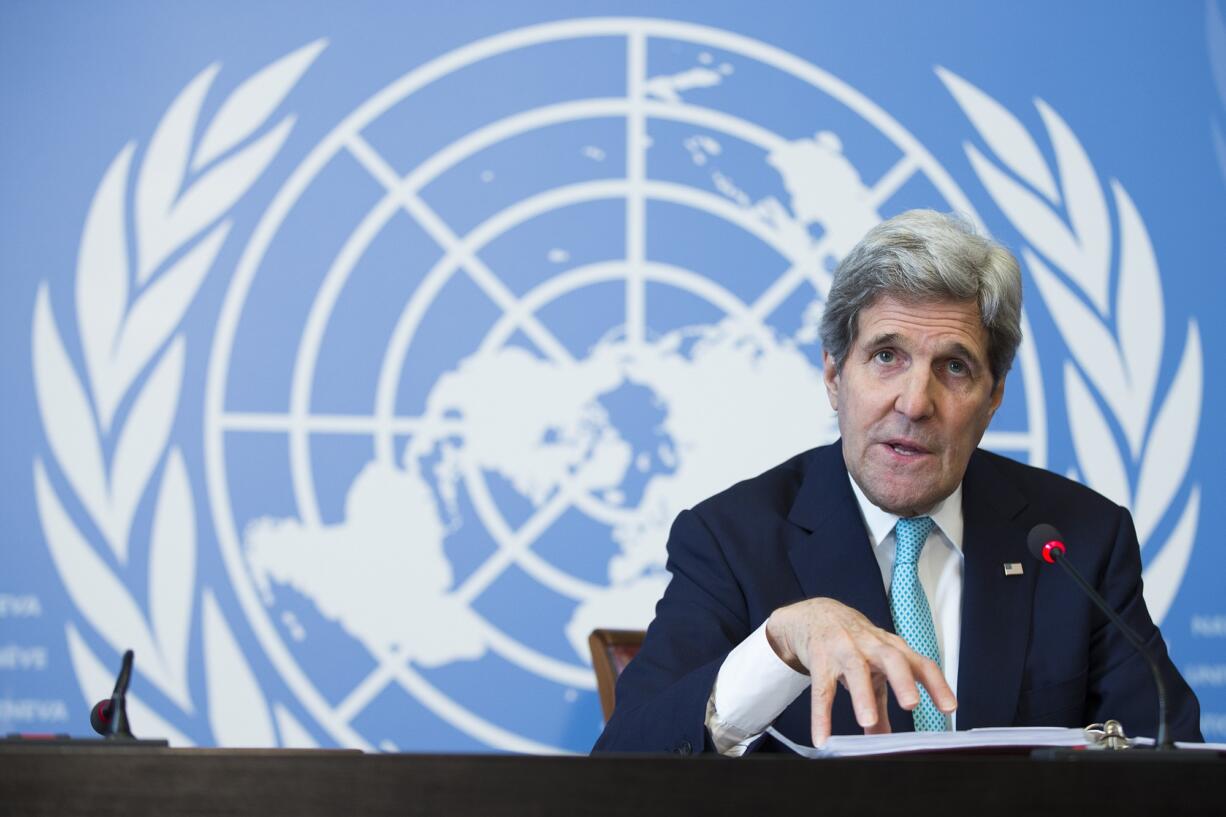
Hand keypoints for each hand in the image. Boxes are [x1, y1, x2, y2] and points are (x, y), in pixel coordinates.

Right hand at [765, 597, 955, 746]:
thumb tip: (884, 740)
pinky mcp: (819, 659)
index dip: (936, 684)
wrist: (817, 615)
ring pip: (855, 669)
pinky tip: (822, 736)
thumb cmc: (853, 641)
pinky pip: (821, 688)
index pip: (920, 663)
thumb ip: (880, 702)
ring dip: (862, 695)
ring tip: (867, 721)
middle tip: (911, 704)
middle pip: (891, 658)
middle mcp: (871, 645)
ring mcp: (843, 649)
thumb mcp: (871, 667)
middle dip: (902, 680)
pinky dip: (821, 715)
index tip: (949, 708)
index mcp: (891, 648)